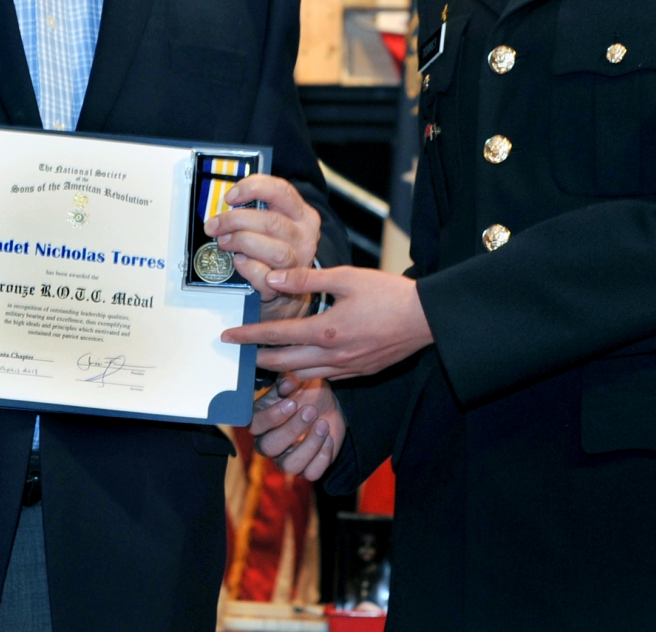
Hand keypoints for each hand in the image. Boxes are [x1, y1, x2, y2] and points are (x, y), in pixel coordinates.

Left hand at [205, 173, 321, 320]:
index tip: (230, 197)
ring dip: (241, 243)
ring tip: (224, 243)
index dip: (252, 188)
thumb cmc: (274, 251)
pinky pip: (264, 274)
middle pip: (271, 221)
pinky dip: (247, 267)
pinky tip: (238, 263)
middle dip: (235, 221)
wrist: (287, 292)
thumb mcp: (272, 226)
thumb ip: (255, 211)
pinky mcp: (286, 287)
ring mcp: (298, 262)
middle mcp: (304, 236)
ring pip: (272, 249)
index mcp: (302, 214)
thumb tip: (223, 204)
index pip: (281, 190)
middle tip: (215, 226)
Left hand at [221, 266, 432, 379]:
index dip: (249, 336)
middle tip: (239, 352)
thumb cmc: (388, 294)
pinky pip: (323, 378)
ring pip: (302, 376)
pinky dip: (305, 374)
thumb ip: (306, 280)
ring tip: (265, 358)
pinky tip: (302, 364)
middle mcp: (332, 356)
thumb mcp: (346, 278)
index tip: (229, 335)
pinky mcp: (359, 373)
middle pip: (282, 363)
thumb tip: (273, 277)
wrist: (426, 319)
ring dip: (279, 369)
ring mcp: (346, 369)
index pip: (276, 335)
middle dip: (257, 358)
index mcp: (326, 331)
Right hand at [251, 375, 344, 481]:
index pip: (254, 425)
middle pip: (269, 447)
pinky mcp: (306, 468)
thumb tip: (286, 385)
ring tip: (323, 424)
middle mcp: (268, 443)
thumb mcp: (298, 381)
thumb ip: (289, 380)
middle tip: (311, 411)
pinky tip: (329, 439)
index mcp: (261, 420)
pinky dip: (322, 457)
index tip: (292, 402)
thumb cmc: (306, 391)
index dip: (271, 416)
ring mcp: (286, 458)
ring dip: (309, 445)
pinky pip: (311, 473)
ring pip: (290, 466)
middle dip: (292, 429)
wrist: (327, 406)